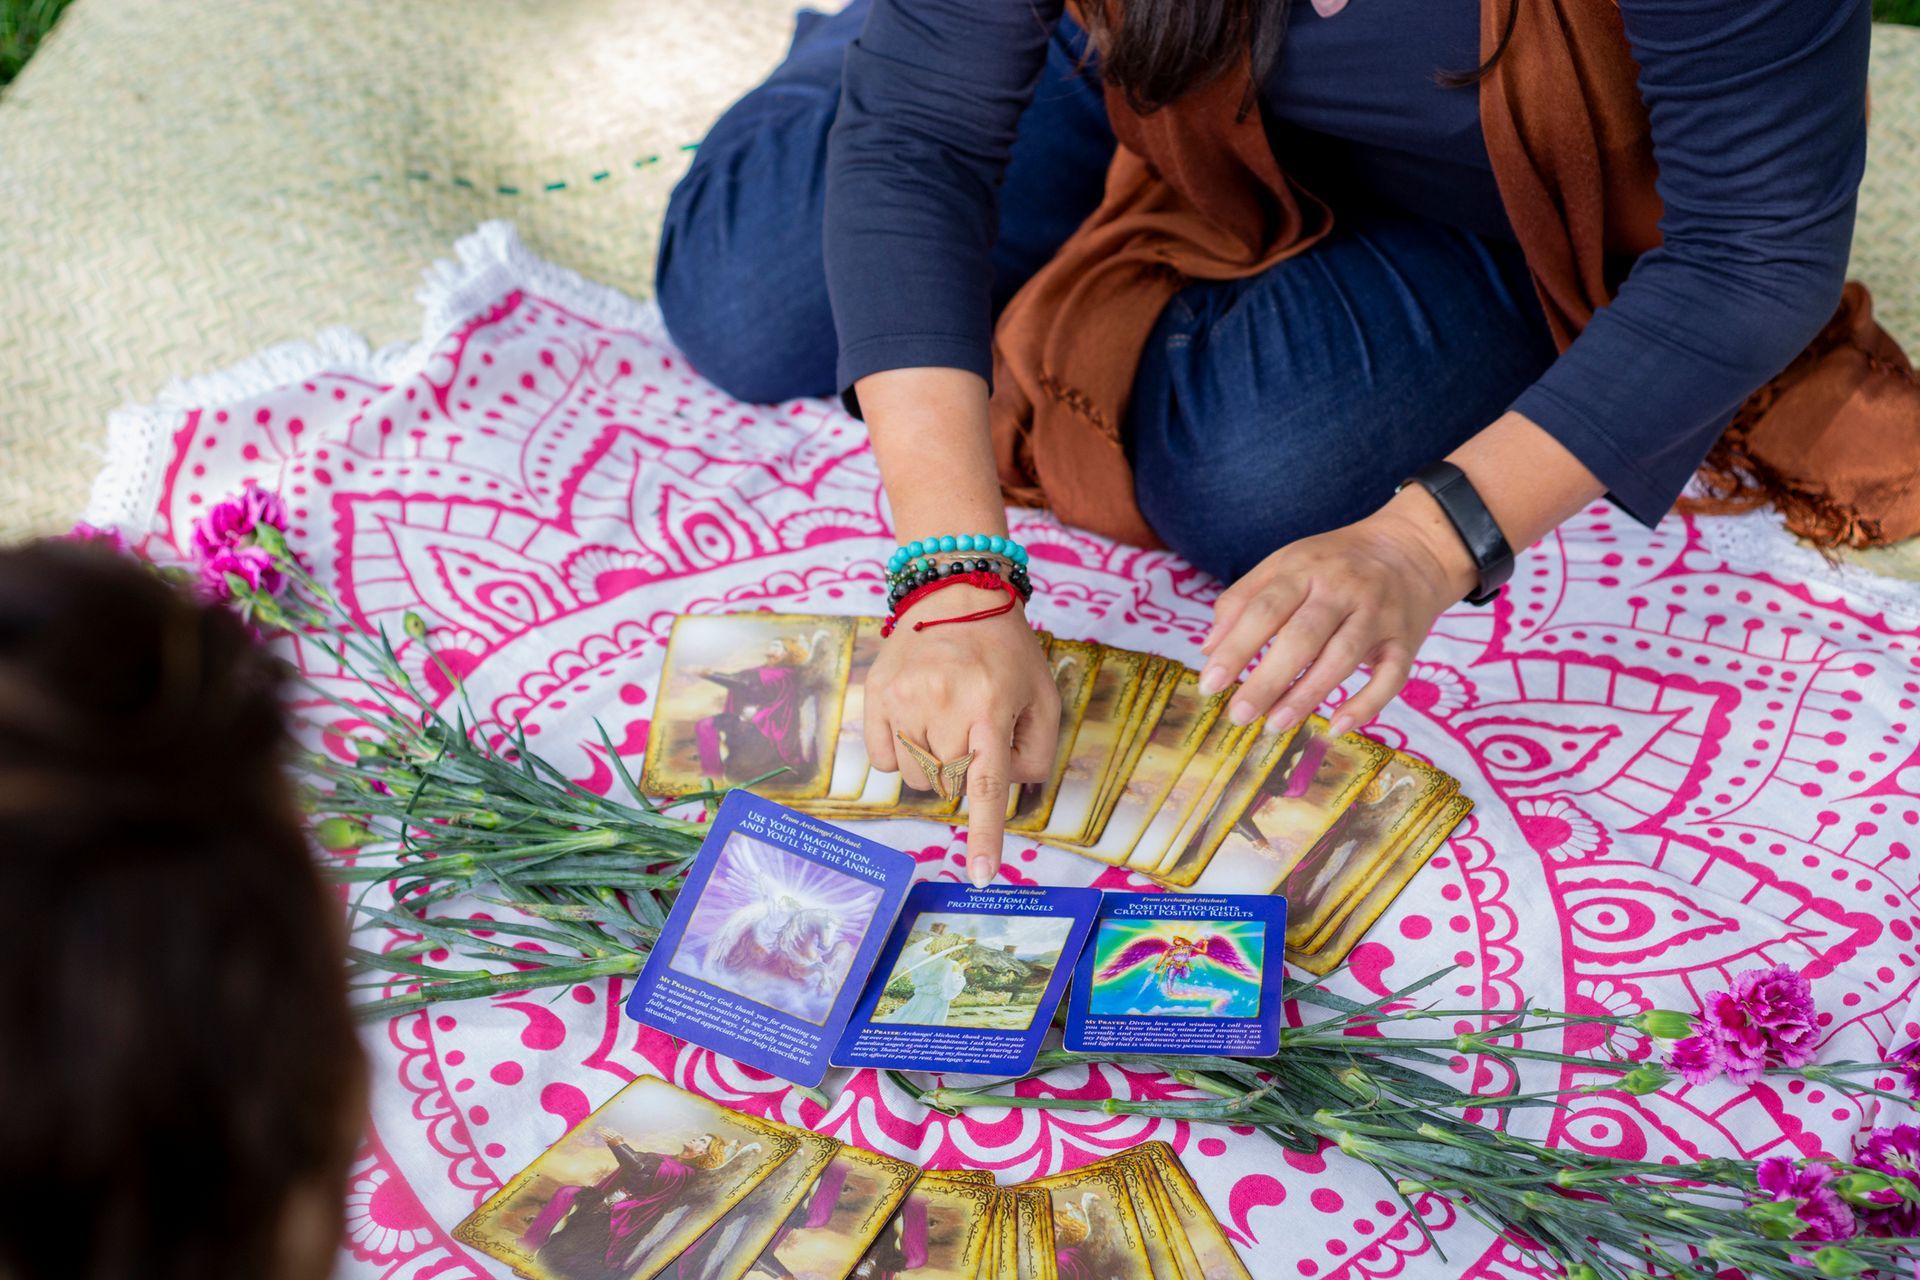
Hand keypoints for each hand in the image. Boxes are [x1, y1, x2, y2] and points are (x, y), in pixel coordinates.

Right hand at [864, 587, 1059, 885]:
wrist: (956, 592)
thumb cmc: (1007, 652)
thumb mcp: (1043, 698)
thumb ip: (1035, 754)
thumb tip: (1000, 791)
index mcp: (991, 707)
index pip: (986, 783)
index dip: (984, 833)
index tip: (980, 875)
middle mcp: (944, 704)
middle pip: (950, 785)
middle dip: (964, 769)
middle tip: (973, 727)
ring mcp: (904, 699)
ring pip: (916, 778)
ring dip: (933, 762)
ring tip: (945, 717)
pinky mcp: (876, 695)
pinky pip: (884, 760)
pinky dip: (902, 752)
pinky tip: (917, 717)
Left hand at [1198, 489, 1477, 735]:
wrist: (1411, 548)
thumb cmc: (1333, 564)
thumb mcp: (1284, 564)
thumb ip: (1242, 600)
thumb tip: (1208, 649)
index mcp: (1305, 569)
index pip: (1264, 610)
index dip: (1235, 648)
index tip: (1210, 684)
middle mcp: (1342, 590)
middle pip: (1302, 637)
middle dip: (1268, 680)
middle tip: (1239, 715)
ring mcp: (1377, 615)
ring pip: (1342, 658)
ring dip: (1308, 695)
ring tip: (1275, 725)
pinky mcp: (1406, 640)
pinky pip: (1391, 677)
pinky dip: (1366, 704)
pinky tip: (1336, 726)